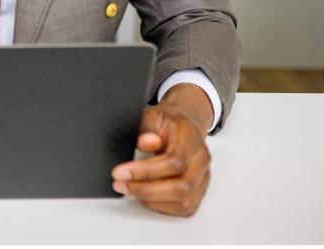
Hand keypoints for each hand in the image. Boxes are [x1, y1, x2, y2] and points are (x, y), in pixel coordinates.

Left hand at [111, 84, 213, 216]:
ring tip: (129, 189)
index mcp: (191, 138)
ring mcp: (203, 176)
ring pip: (184, 201)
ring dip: (152, 200)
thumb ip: (146, 128)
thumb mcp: (152, 114)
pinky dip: (162, 206)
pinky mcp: (200, 189)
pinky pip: (185, 207)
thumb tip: (144, 143)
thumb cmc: (168, 121)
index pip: (173, 162)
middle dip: (145, 190)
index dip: (145, 171)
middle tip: (120, 184)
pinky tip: (145, 196)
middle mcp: (201, 159)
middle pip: (181, 187)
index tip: (120, 172)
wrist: (186, 123)